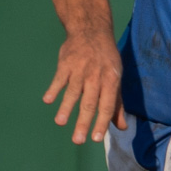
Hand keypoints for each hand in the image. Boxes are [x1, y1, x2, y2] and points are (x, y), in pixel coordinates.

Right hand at [43, 26, 126, 142]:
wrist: (91, 30)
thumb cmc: (106, 59)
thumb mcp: (116, 78)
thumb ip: (117, 104)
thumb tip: (122, 127)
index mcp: (111, 80)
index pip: (107, 105)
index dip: (102, 122)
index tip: (96, 139)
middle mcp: (96, 76)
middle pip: (89, 102)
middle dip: (83, 122)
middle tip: (77, 140)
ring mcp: (80, 69)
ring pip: (73, 91)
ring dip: (66, 107)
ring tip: (60, 122)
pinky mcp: (65, 63)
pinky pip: (59, 78)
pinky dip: (53, 88)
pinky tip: (48, 100)